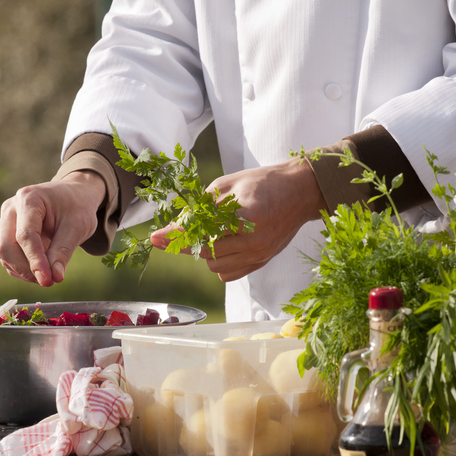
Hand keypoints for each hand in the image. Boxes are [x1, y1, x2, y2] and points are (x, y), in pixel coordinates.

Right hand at [0, 171, 105, 286]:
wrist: (74, 195)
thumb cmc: (77, 207)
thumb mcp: (77, 227)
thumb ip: (63, 252)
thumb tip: (54, 277)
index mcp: (29, 199)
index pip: (25, 236)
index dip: (35, 261)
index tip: (47, 280)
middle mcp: (11, 208)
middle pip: (6, 246)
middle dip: (25, 269)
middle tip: (49, 281)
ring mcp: (6, 219)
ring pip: (4, 254)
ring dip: (24, 271)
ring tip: (49, 274)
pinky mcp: (7, 231)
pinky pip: (8, 256)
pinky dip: (22, 268)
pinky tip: (41, 268)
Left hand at [150, 157, 326, 281]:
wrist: (301, 192)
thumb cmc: (264, 182)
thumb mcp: (228, 184)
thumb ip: (202, 205)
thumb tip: (175, 225)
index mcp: (247, 216)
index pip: (202, 231)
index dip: (176, 235)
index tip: (154, 238)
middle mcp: (254, 241)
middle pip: (205, 252)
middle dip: (187, 242)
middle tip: (172, 234)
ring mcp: (259, 255)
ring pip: (215, 266)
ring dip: (203, 252)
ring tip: (207, 233)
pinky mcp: (262, 262)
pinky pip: (228, 273)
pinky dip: (218, 262)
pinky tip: (220, 244)